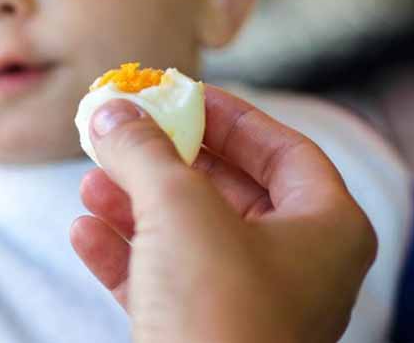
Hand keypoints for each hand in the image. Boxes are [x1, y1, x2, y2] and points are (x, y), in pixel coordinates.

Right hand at [70, 85, 376, 342]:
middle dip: (170, 161)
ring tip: (91, 179)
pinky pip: (168, 284)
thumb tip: (112, 110)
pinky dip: (128, 256)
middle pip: (233, 191)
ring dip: (139, 205)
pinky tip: (84, 232)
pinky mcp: (210, 340)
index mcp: (329, 229)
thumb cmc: (220, 313)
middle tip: (127, 132)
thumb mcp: (180, 208)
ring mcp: (257, 309)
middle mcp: (302, 269)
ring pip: (194, 238)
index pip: (287, 150)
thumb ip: (146, 150)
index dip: (233, 116)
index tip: (182, 94)